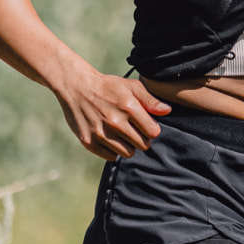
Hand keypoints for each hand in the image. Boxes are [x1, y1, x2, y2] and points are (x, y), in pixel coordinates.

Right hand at [54, 66, 171, 159]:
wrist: (76, 87)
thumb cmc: (107, 87)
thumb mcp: (130, 86)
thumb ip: (149, 99)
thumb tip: (167, 111)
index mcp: (128, 106)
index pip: (153, 132)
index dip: (151, 129)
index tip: (145, 124)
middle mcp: (115, 122)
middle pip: (143, 145)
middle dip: (141, 138)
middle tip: (132, 128)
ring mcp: (101, 133)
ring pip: (128, 153)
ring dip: (127, 145)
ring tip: (119, 132)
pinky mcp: (89, 142)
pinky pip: (111, 157)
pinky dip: (112, 150)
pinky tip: (108, 136)